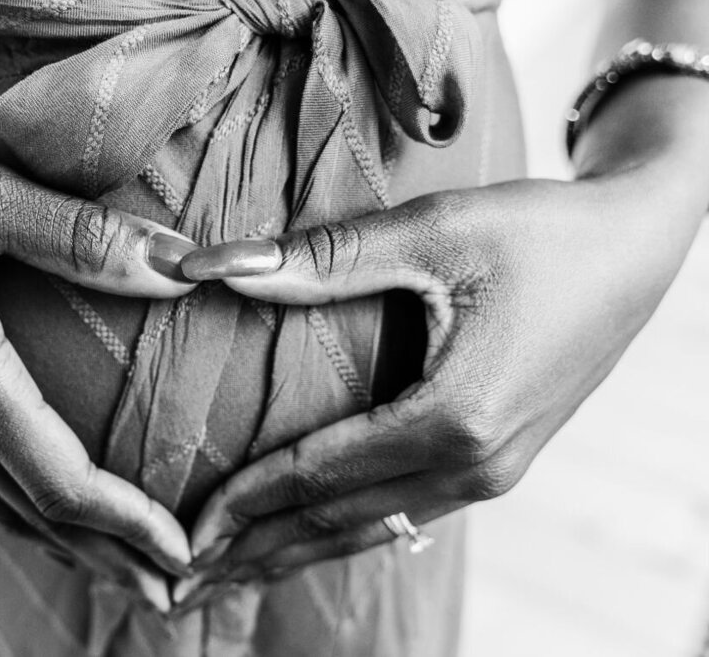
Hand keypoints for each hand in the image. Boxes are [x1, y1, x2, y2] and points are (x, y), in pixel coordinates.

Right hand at [0, 121, 199, 609]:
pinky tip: (43, 509)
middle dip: (110, 556)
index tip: (185, 551)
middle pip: (34, 514)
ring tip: (124, 568)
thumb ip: (81, 237)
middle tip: (176, 594)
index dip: (128, 522)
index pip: (59, 479)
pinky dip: (20, 509)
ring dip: (66, 542)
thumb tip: (183, 269)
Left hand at [173, 168, 702, 601]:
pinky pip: (404, 513)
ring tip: (230, 579)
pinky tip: (308, 536)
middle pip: (339, 523)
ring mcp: (492, 473)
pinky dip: (345, 531)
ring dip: (296, 554)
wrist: (639, 248)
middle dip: (256, 553)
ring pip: (372, 530)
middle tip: (181, 587)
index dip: (243, 505)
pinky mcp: (497, 461)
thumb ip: (326, 258)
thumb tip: (217, 267)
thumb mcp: (435, 230)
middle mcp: (475, 465)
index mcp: (456, 417)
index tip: (179, 535)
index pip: (318, 475)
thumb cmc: (542, 232)